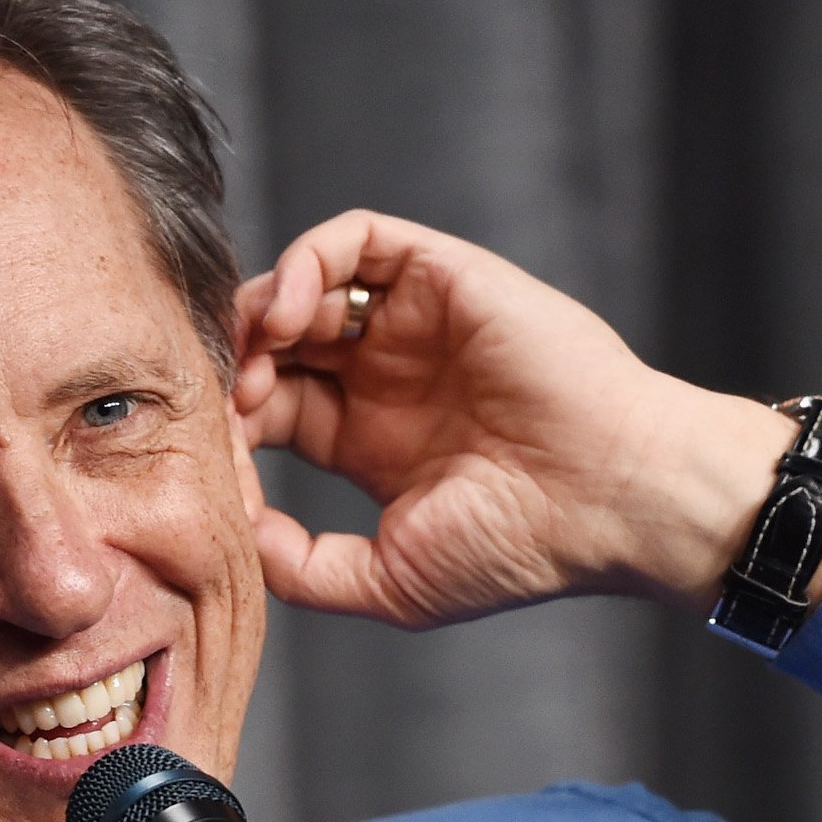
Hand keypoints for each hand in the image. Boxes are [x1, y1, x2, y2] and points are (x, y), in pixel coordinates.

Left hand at [235, 212, 815, 625]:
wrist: (612, 501)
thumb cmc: (520, 549)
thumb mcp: (389, 583)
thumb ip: (302, 566)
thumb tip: (232, 529)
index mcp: (370, 441)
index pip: (267, 411)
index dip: (228, 426)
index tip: (209, 459)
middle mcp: (386, 376)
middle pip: (274, 343)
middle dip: (233, 364)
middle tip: (219, 399)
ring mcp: (413, 323)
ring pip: (303, 285)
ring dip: (260, 314)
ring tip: (255, 359)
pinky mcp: (441, 276)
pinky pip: (353, 238)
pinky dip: (306, 260)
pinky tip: (292, 313)